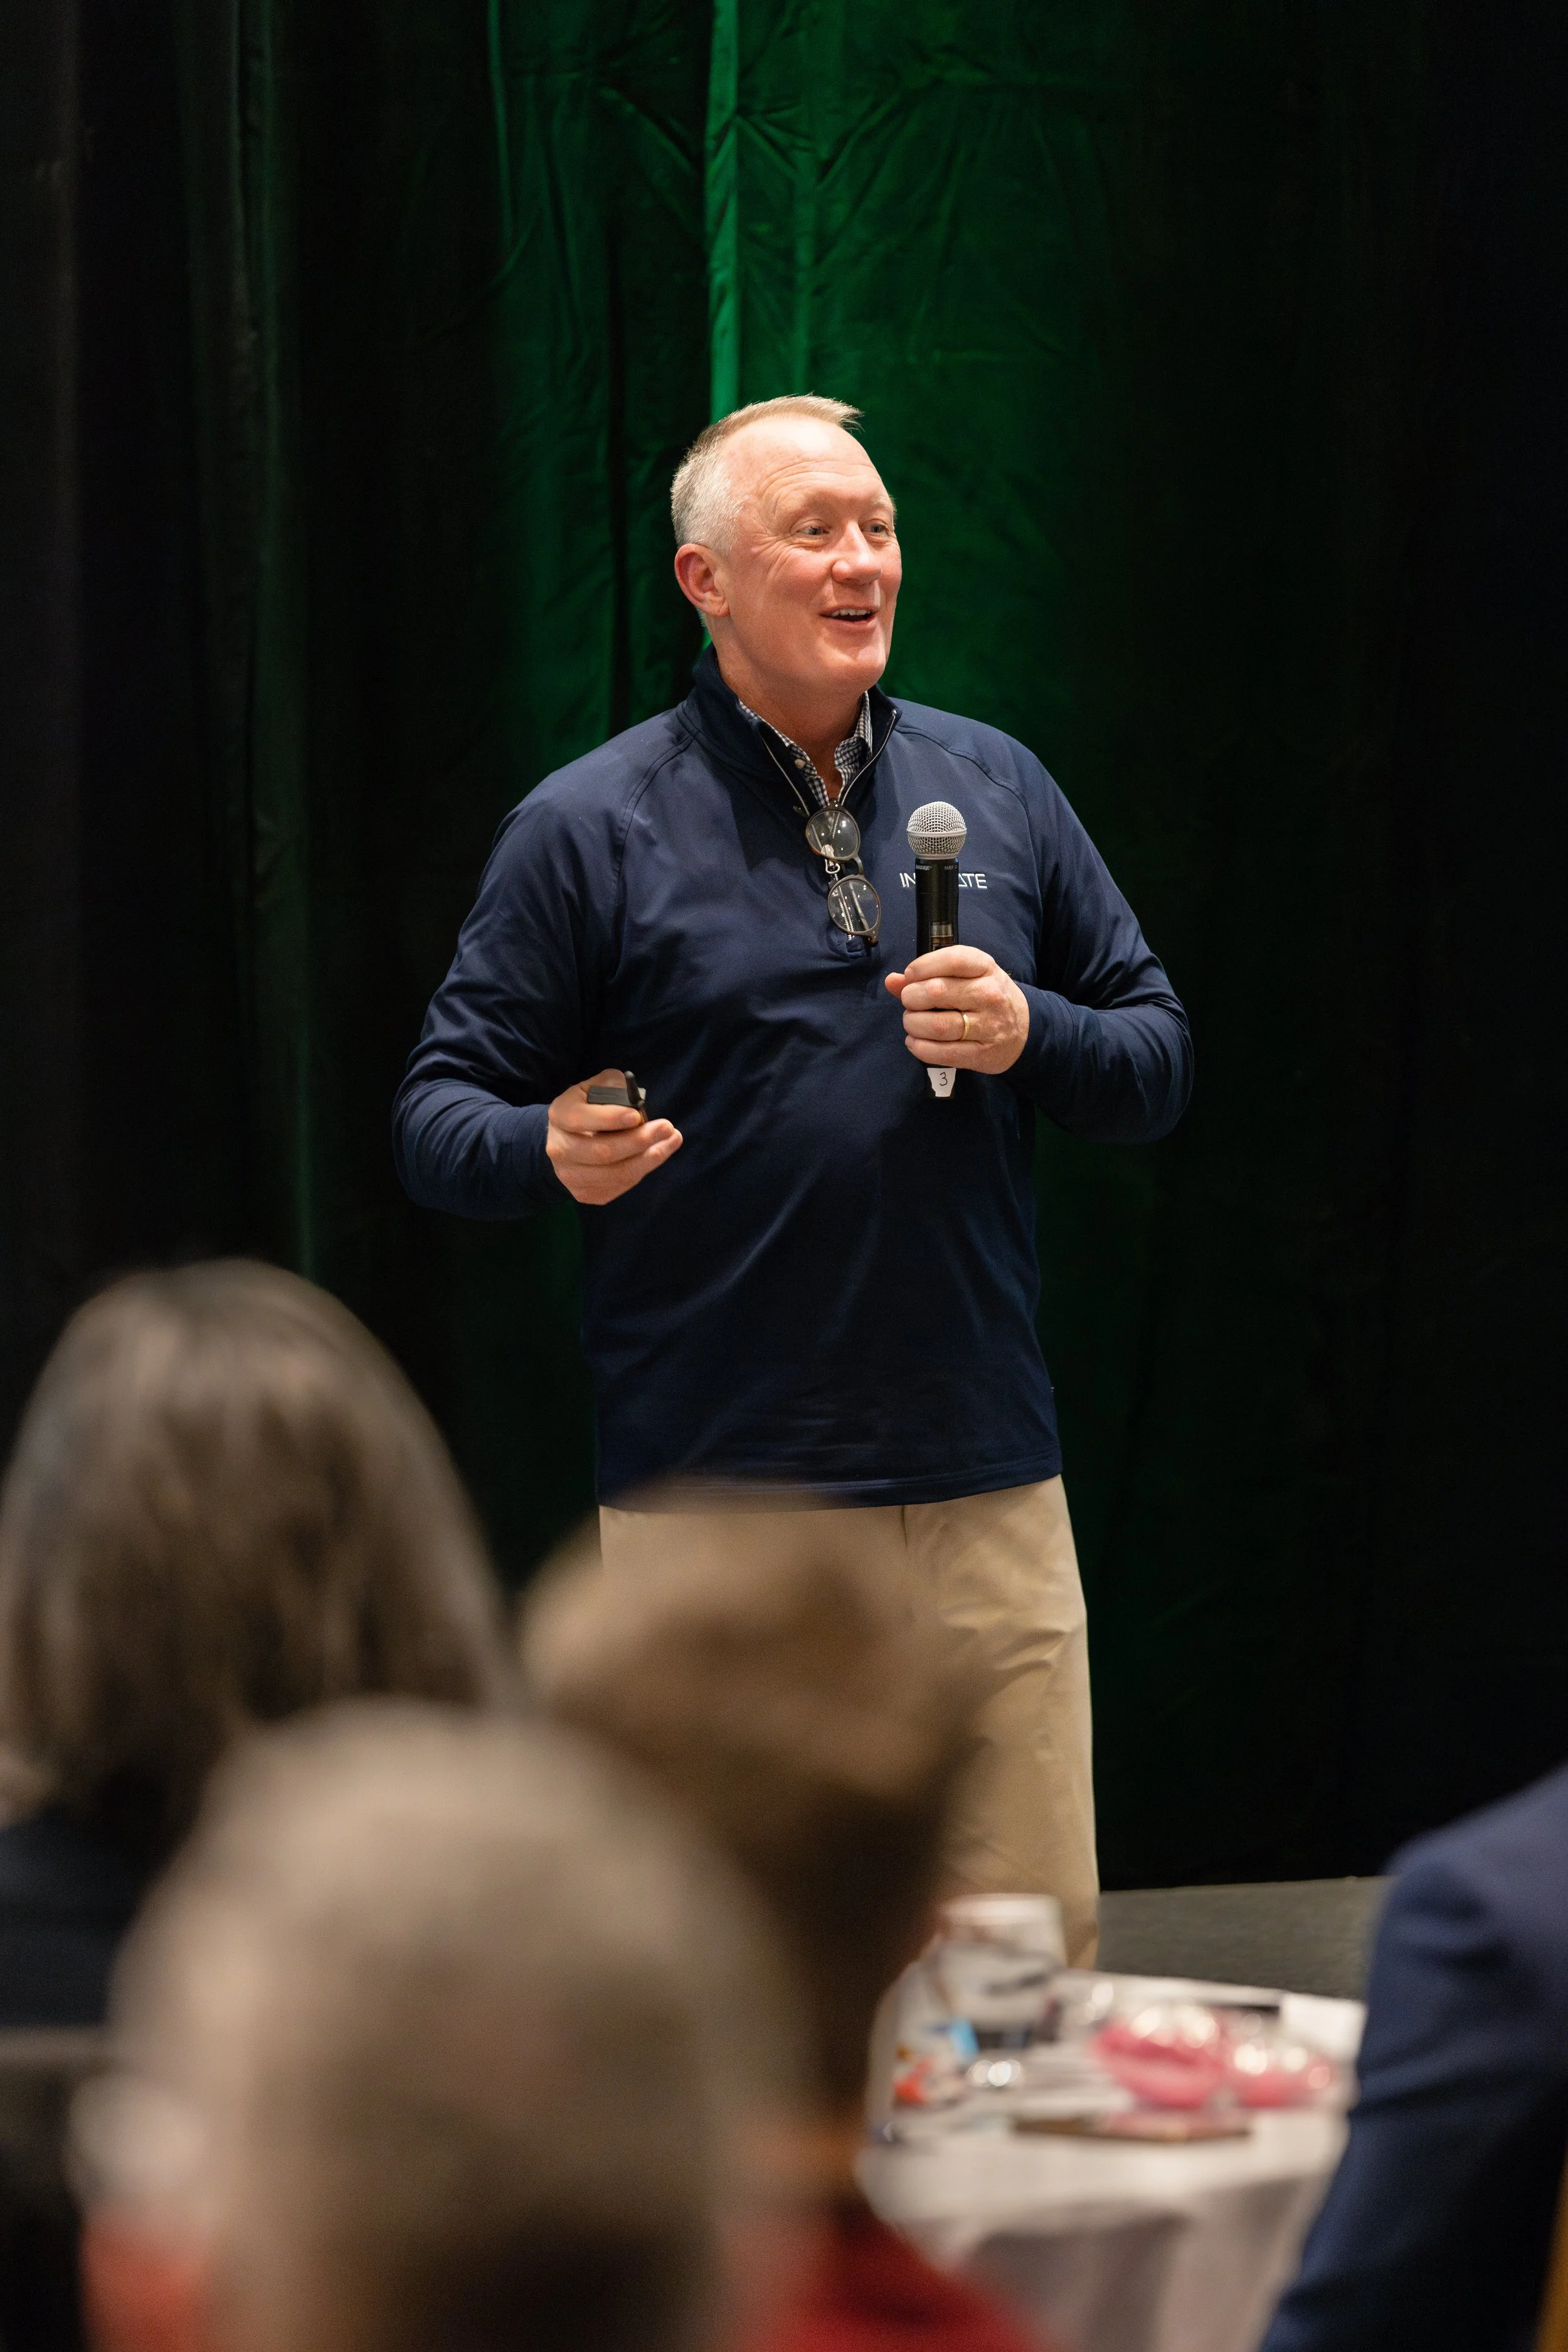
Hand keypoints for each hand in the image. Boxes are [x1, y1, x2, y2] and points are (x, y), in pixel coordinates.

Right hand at [545, 1072, 682, 1205]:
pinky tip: (656, 1155)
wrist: (569, 1139)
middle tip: (667, 1128)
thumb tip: (634, 1102)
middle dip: (639, 1141)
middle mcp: (559, 1149)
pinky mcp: (585, 1193)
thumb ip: (613, 1087)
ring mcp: (570, 1175)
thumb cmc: (589, 1108)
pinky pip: (620, 1186)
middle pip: (602, 1152)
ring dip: (649, 1159)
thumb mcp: (596, 1087)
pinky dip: (642, 1170)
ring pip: (616, 1174)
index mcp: (560, 1115)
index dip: (610, 1118)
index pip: (580, 1119)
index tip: (637, 1116)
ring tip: (672, 1141)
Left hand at [884, 946, 1030, 1074]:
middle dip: (911, 997)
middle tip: (909, 1002)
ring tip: (912, 1022)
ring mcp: (987, 1026)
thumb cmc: (987, 996)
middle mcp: (989, 995)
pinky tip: (915, 1041)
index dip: (922, 967)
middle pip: (936, 992)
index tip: (910, 976)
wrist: (1025, 1030)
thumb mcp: (967, 976)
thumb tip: (892, 981)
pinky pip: (942, 1053)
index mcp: (985, 968)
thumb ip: (928, 975)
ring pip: (937, 1025)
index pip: (951, 960)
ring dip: (913, 1024)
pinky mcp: (981, 1054)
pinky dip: (920, 1048)